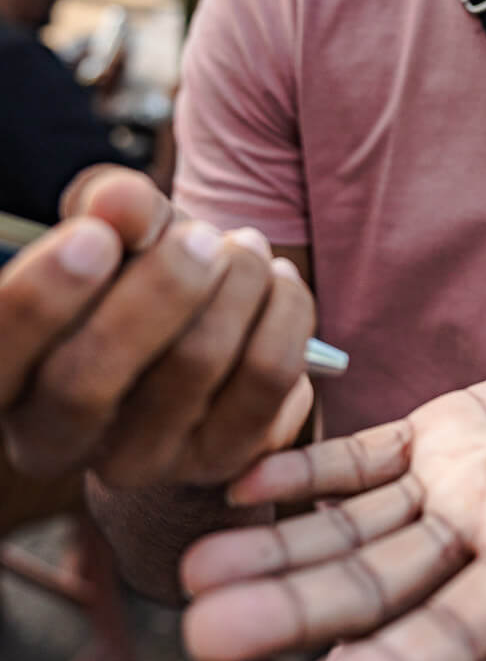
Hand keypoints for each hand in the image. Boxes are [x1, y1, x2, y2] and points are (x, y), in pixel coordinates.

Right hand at [0, 166, 314, 487]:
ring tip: (245, 245)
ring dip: (235, 285)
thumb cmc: (138, 267)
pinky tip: (277, 278)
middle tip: (199, 235)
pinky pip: (266, 380)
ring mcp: (139, 461)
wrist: (201, 323)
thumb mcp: (114, 227)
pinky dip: (283, 312)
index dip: (39, 300)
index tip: (94, 238)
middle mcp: (58, 439)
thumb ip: (108, 205)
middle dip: (158, 289)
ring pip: (191, 367)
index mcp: (8, 378)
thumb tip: (119, 200)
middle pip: (89, 380)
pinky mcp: (220, 460)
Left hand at [181, 358, 485, 660]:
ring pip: (350, 525)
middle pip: (374, 584)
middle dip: (292, 608)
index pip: (457, 631)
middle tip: (203, 630)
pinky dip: (306, 466)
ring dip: (277, 546)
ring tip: (193, 571)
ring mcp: (451, 488)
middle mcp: (478, 541)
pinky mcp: (440, 432)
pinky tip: (244, 479)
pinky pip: (361, 455)